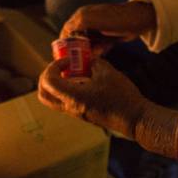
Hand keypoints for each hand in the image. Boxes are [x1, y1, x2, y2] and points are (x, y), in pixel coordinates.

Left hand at [40, 58, 177, 157]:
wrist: (135, 119)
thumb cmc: (122, 96)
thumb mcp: (107, 71)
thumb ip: (92, 62)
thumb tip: (86, 58)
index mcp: (73, 97)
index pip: (48, 81)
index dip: (54, 66)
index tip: (69, 60)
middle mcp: (70, 108)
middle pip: (43, 94)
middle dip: (46, 77)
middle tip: (60, 67)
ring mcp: (76, 113)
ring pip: (53, 99)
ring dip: (57, 84)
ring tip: (72, 73)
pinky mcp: (82, 114)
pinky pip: (65, 102)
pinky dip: (67, 89)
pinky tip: (84, 80)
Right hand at [60, 2, 155, 55]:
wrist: (138, 20)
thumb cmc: (114, 18)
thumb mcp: (90, 19)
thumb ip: (75, 24)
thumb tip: (65, 33)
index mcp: (82, 15)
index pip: (67, 29)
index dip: (64, 41)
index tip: (63, 54)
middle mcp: (88, 22)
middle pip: (76, 39)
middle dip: (77, 49)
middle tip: (79, 60)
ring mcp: (98, 31)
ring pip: (88, 45)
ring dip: (90, 52)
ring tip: (94, 55)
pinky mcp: (107, 38)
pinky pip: (99, 47)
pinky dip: (100, 51)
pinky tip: (103, 52)